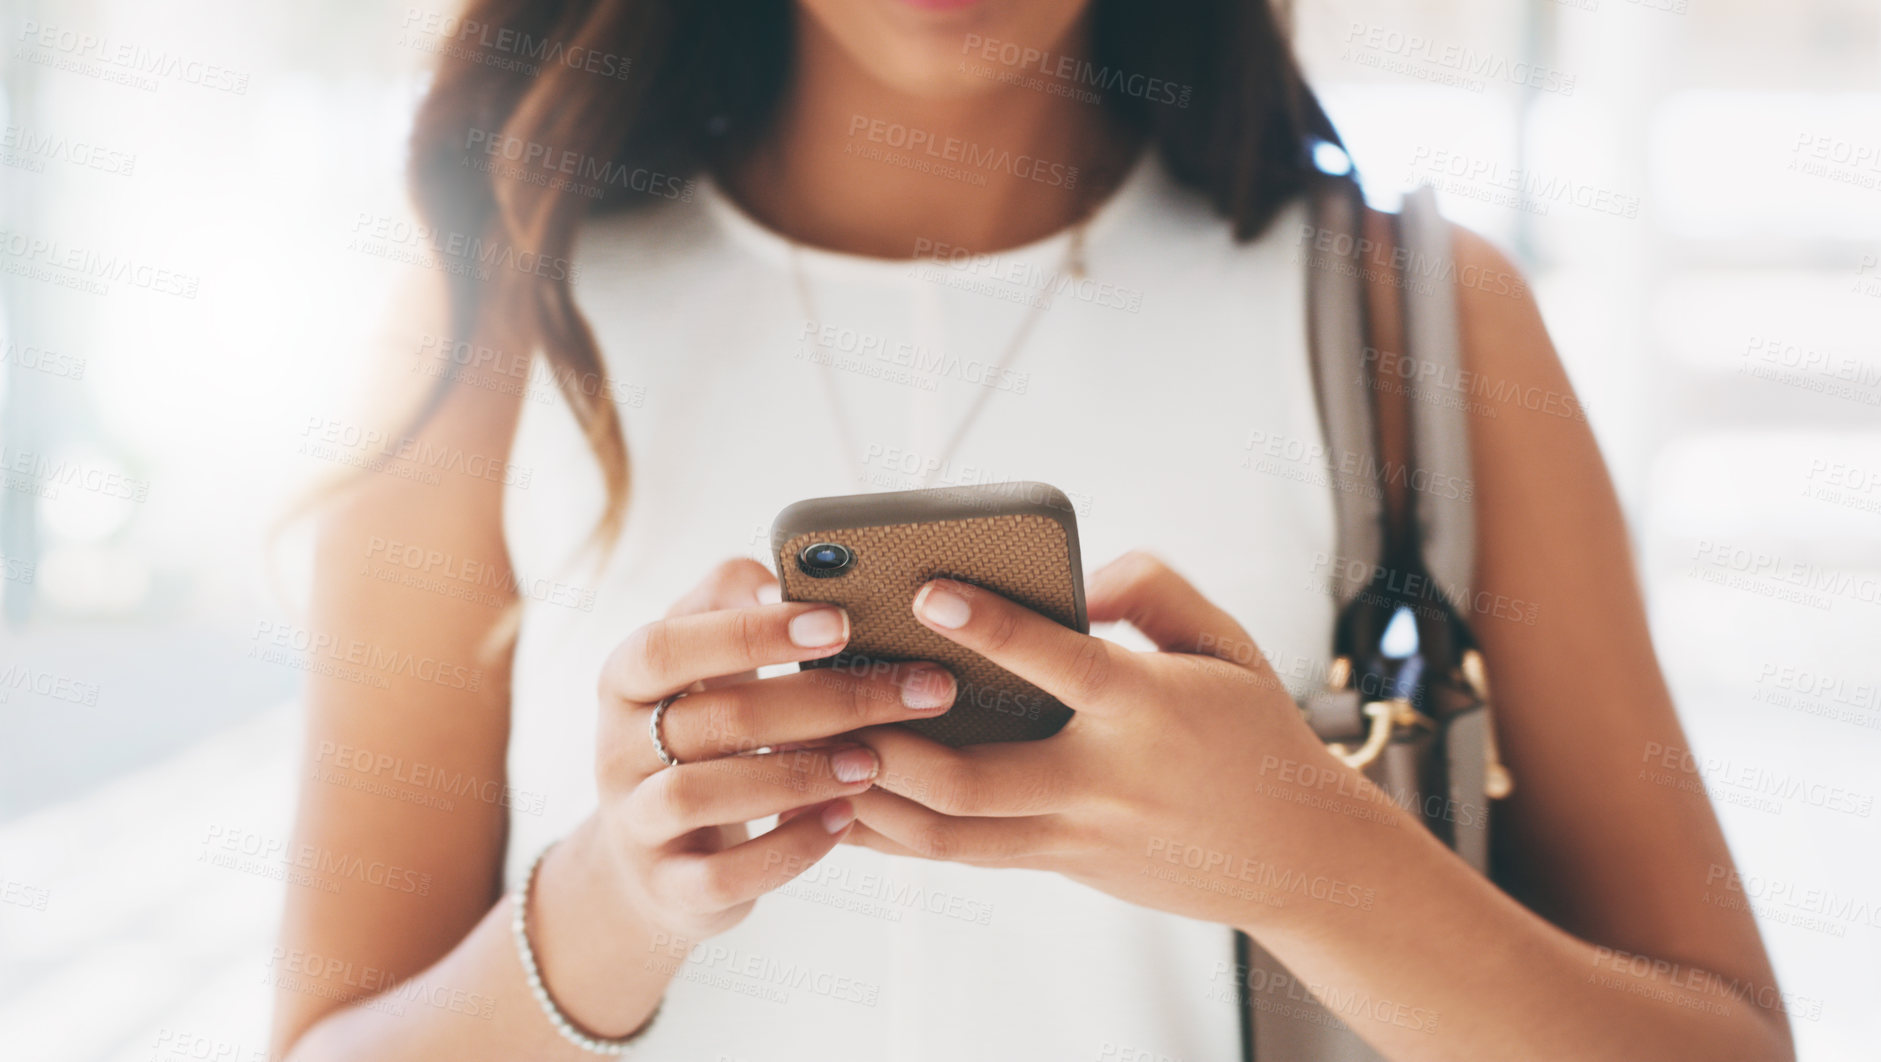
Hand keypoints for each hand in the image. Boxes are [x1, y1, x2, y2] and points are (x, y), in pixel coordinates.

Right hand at [580, 558, 958, 942]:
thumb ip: (729, 604)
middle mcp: (616, 749)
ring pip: (704, 794)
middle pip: (715, 718)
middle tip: (917, 690)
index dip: (754, 632)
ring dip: (799, 773)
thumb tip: (779, 570)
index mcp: (625, 679)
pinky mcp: (668, 889)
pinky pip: (726, 874)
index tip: (842, 621)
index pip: (671, 644)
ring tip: (873, 760)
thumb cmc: (698, 736)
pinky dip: (790, 847)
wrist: (649, 862)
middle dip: (824, 701)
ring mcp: (635, 825)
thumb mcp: (698, 665)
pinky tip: (844, 819)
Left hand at [844, 551, 1370, 929]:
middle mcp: (1104, 781)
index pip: (1060, 664)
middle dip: (891, 741)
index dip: (990, 625)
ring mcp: (1076, 835)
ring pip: (952, 835)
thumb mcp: (1226, 643)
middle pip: (974, 779)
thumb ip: (1152, 588)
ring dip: (876, 798)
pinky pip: (963, 854)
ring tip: (818, 752)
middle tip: (833, 694)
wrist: (1299, 856)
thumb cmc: (1256, 734)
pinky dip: (900, 833)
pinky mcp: (1061, 863)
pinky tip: (847, 803)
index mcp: (1148, 710)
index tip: (926, 588)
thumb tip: (1076, 574)